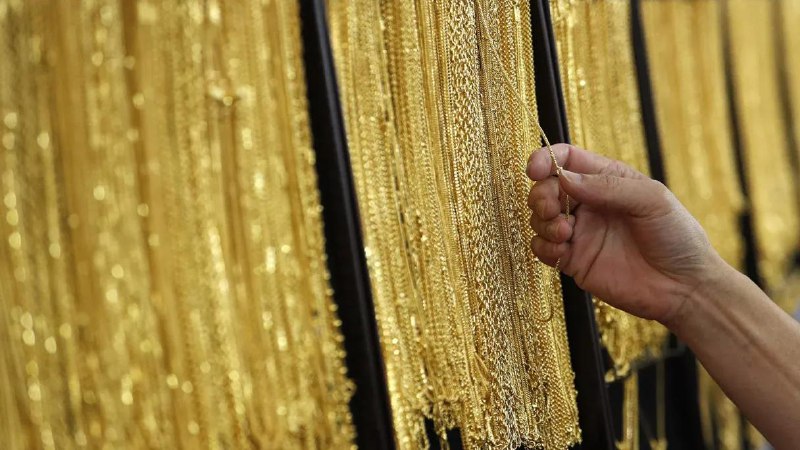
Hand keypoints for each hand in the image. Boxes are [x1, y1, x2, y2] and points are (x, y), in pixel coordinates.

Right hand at [526, 143, 720, 323]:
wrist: (684, 287)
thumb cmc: (677, 237)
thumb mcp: (651, 200)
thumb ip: (607, 186)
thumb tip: (564, 178)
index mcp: (608, 180)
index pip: (568, 159)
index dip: (546, 159)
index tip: (535, 170)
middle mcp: (590, 204)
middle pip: (547, 188)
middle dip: (541, 195)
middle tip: (551, 209)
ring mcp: (581, 233)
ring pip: (540, 218)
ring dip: (543, 222)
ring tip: (566, 232)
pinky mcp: (574, 261)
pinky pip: (543, 248)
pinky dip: (543, 246)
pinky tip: (561, 249)